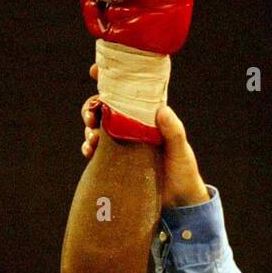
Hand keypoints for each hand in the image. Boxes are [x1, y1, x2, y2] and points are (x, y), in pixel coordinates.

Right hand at [80, 65, 209, 207]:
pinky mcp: (116, 161)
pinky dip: (89, 148)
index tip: (96, 71)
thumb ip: (173, 130)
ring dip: (88, 129)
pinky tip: (89, 151)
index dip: (110, 79)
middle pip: (105, 108)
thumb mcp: (179, 149)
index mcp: (147, 116)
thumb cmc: (183, 170)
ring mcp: (123, 143)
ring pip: (97, 128)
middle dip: (91, 107)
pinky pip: (97, 150)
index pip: (128, 92)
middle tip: (90, 117)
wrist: (179, 201)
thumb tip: (162, 110)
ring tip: (91, 138)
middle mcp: (132, 126)